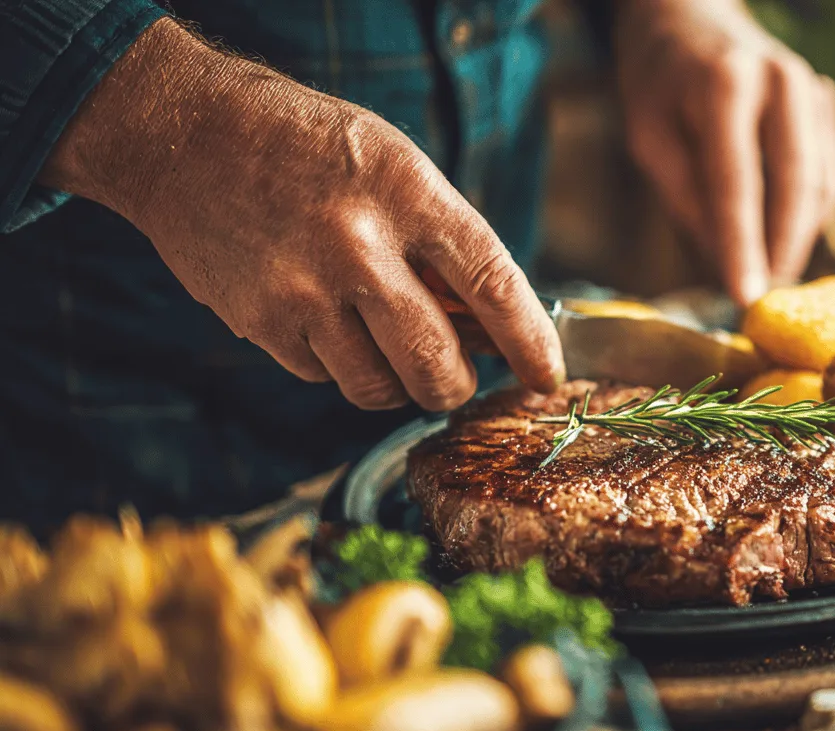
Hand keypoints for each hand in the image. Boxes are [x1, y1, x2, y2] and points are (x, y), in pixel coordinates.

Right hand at [38, 19, 563, 410]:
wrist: (183, 133)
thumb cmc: (309, 148)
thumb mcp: (395, 166)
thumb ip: (444, 245)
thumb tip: (493, 331)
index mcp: (408, 193)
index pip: (492, 283)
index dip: (529, 341)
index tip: (546, 375)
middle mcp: (357, 245)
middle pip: (436, 363)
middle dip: (456, 386)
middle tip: (455, 378)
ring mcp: (303, 290)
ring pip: (379, 388)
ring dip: (398, 385)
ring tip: (391, 351)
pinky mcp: (260, 322)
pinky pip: (324, 377)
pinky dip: (340, 365)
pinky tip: (329, 322)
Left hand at [615, 0, 834, 304]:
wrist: (693, 21)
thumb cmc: (661, 87)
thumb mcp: (649, 141)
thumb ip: (687, 199)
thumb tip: (726, 267)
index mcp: (725, 83)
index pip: (737, 182)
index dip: (741, 246)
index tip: (743, 297)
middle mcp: (781, 81)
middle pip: (795, 184)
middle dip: (781, 249)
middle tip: (764, 299)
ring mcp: (813, 90)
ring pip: (822, 185)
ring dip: (798, 238)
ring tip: (767, 272)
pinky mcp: (827, 108)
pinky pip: (830, 177)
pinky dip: (808, 217)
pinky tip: (779, 234)